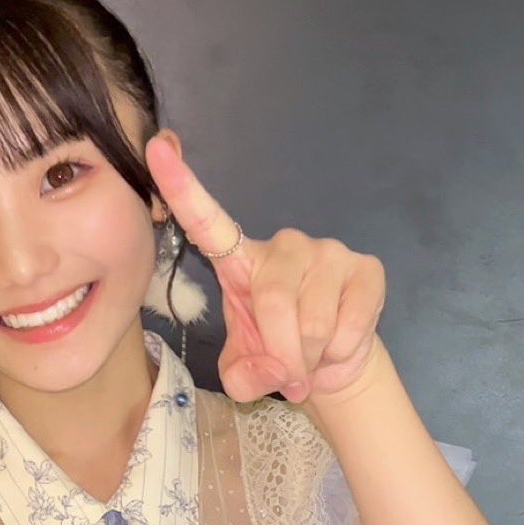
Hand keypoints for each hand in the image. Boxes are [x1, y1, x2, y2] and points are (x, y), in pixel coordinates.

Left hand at [144, 137, 386, 404]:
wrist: (333, 365)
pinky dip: (341, 353)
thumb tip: (274, 367)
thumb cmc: (279, 356)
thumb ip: (244, 376)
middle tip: (289, 377)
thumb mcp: (247, 374)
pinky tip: (339, 346)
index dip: (182, 187)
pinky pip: (350, 323)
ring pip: (314, 322)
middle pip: (274, 302)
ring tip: (312, 359)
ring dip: (312, 359)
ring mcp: (328, 252)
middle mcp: (283, 245)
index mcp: (240, 261)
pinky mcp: (367, 268)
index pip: (207, 222)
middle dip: (282, 356)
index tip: (156, 147)